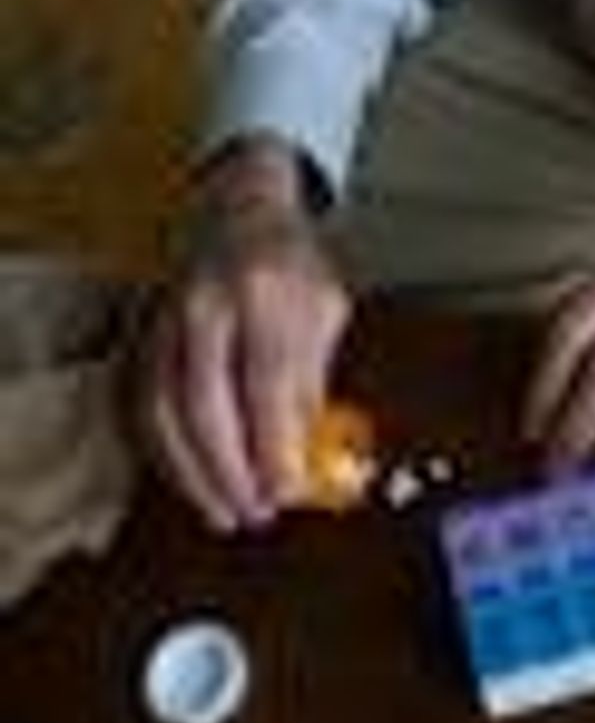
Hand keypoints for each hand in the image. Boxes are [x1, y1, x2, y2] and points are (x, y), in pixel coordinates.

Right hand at [144, 139, 350, 531]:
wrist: (239, 208)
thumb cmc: (293, 265)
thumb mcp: (326, 313)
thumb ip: (312, 382)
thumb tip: (304, 456)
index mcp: (264, 291)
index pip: (266, 382)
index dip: (273, 446)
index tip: (287, 494)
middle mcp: (204, 302)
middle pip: (202, 402)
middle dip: (227, 471)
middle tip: (253, 514)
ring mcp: (164, 316)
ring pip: (159, 408)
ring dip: (189, 472)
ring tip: (223, 512)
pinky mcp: (142, 331)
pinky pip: (139, 401)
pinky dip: (163, 451)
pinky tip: (189, 481)